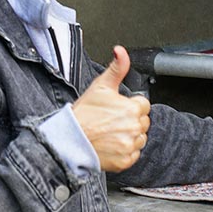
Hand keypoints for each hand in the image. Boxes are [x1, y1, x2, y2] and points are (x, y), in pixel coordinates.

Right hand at [72, 46, 149, 171]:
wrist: (69, 139)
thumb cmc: (84, 113)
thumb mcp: (101, 86)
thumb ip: (117, 68)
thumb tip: (121, 51)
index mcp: (132, 108)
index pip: (143, 105)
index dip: (130, 105)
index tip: (117, 109)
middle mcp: (134, 127)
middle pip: (143, 122)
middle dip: (131, 120)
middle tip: (112, 121)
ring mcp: (130, 145)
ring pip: (140, 138)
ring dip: (130, 136)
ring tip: (111, 133)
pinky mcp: (125, 160)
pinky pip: (134, 155)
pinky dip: (125, 152)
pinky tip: (112, 144)